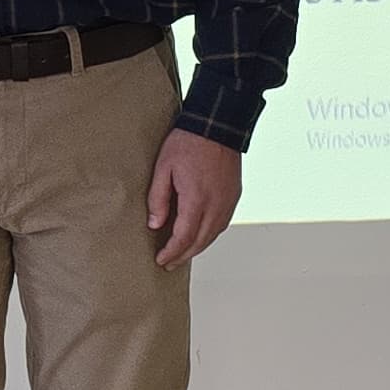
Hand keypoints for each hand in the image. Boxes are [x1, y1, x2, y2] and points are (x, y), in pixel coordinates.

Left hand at [147, 128, 240, 266]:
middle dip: (183, 256)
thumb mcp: (163, 168)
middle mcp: (216, 205)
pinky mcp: (234, 196)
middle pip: (199, 242)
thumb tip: (155, 224)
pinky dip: (209, 235)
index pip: (183, 238)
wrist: (218, 125)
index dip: (172, 252)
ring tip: (182, 253)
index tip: (161, 260)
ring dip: (197, 248)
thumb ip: (158, 198)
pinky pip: (222, 224)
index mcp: (196, 200)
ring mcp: (228, 202)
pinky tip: (199, 235)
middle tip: (169, 263)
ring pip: (212, 235)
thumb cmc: (189, 143)